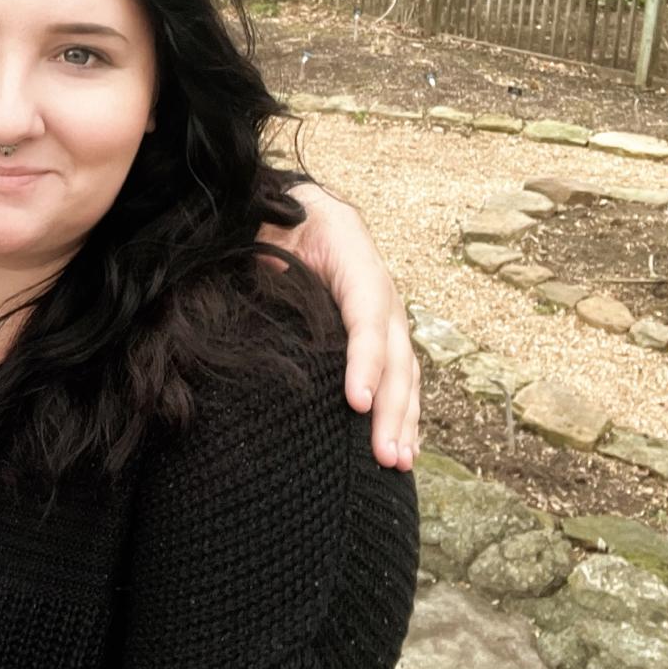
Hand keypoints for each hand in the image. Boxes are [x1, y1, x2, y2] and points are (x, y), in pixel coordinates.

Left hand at [257, 183, 418, 470]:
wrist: (303, 207)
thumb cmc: (284, 221)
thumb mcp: (276, 227)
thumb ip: (271, 258)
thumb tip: (262, 281)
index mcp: (356, 262)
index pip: (366, 318)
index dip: (365, 361)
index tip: (356, 403)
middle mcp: (380, 293)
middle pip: (395, 355)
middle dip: (392, 408)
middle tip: (385, 454)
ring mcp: (386, 316)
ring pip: (405, 372)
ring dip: (404, 419)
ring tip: (398, 461)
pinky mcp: (381, 335)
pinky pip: (400, 376)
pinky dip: (403, 413)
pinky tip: (404, 448)